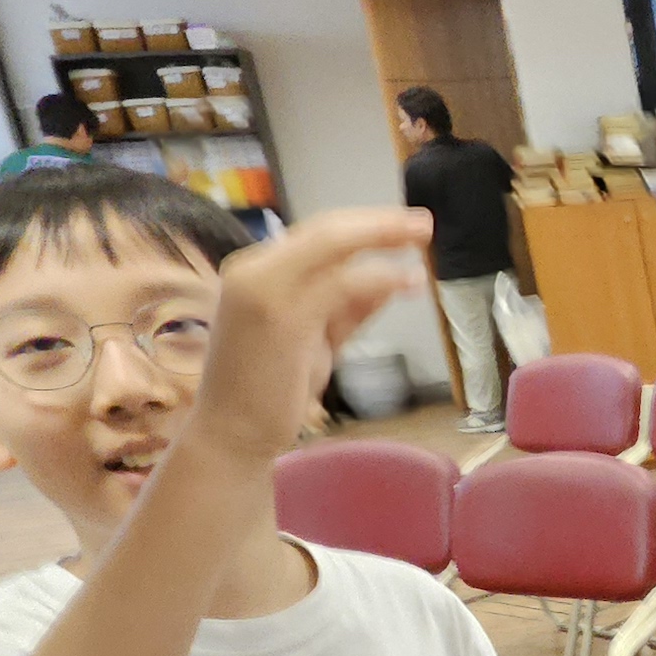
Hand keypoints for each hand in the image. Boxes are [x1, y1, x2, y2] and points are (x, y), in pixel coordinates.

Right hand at [187, 209, 429, 464]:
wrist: (231, 434)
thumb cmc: (269, 391)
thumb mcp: (315, 340)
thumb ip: (346, 309)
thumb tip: (389, 281)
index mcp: (255, 270)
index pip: (315, 234)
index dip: (363, 225)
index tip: (402, 225)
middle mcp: (254, 269)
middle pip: (325, 229)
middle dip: (380, 222)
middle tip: (424, 222)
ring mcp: (264, 288)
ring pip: (333, 244)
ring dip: (384, 237)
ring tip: (425, 238)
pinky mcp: (283, 315)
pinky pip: (341, 283)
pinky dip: (381, 277)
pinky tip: (409, 281)